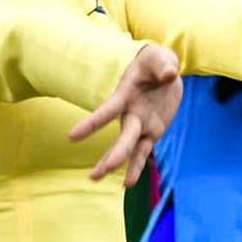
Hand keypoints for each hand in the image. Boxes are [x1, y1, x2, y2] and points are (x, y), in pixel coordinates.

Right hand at [71, 43, 182, 181]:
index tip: (72, 136)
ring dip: (117, 164)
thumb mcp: (159, 58)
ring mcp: (140, 125)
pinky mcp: (152, 131)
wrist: (162, 71)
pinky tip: (128, 183)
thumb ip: (163, 66)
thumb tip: (170, 75)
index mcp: (125, 96)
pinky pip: (144, 152)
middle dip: (113, 154)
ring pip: (129, 149)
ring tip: (96, 180)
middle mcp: (130, 114)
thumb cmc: (154, 62)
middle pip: (123, 137)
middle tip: (98, 174)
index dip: (91, 123)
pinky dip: (137, 167)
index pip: (107, 111)